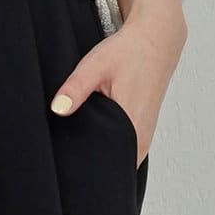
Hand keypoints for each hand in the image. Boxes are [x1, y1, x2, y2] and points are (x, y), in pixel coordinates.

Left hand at [50, 1, 186, 168]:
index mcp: (131, 129)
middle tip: (67, 168)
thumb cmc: (128, 52)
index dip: (86, 175)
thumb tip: (57, 109)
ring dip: (100, 162)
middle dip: (90, 171)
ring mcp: (144, 140)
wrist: (157, 39)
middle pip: (112, 172)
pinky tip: (93, 144)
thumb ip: (75, 88)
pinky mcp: (142, 134)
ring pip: (119, 164)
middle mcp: (141, 141)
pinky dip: (109, 152)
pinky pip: (124, 154)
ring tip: (78, 158)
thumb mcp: (96, 65)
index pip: (107, 170)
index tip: (68, 173)